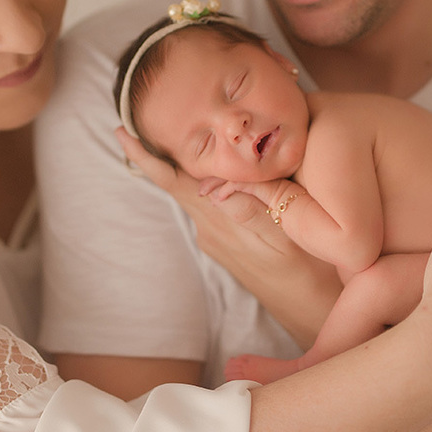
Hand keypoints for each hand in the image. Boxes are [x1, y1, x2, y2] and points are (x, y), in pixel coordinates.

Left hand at [116, 127, 341, 347]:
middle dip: (154, 154)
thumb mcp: (285, 238)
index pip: (172, 182)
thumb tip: (216, 187)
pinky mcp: (225, 240)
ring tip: (175, 133)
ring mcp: (215, 236)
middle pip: (175, 182)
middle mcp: (209, 228)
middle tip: (135, 121)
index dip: (146, 158)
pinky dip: (204, 180)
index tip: (122, 132)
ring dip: (180, 166)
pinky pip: (208, 202)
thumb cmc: (307, 271)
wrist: (309, 310)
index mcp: (218, 221)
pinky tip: (214, 167)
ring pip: (192, 191)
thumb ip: (252, 211)